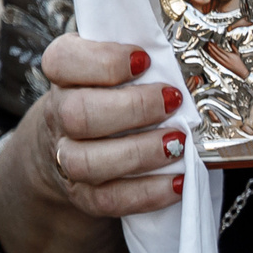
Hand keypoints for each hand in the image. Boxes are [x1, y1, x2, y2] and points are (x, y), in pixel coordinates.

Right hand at [12, 35, 186, 223]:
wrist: (76, 145)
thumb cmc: (111, 99)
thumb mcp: (116, 71)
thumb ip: (142, 59)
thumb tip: (193, 53)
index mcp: (65, 77)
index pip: (62, 62)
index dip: (103, 60)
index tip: (144, 60)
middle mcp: (58, 116)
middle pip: (77, 114)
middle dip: (133, 108)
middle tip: (173, 101)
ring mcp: (66, 158)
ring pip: (87, 161)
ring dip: (140, 152)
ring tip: (179, 143)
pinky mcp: (84, 194)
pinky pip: (109, 200)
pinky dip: (147, 193)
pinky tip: (179, 182)